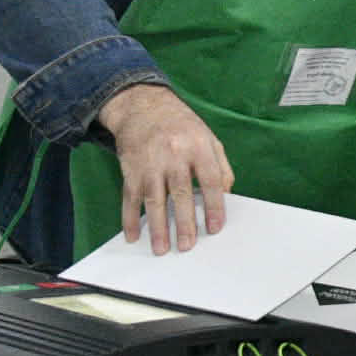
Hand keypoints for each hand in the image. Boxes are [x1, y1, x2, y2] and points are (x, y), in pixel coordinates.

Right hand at [98, 84, 233, 254]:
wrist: (143, 106)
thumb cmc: (181, 126)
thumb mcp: (209, 138)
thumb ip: (221, 166)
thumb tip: (225, 195)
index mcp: (198, 147)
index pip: (210, 181)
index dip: (214, 206)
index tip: (215, 228)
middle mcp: (174, 154)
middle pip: (181, 194)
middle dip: (185, 223)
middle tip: (187, 246)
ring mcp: (150, 162)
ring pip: (154, 199)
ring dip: (157, 226)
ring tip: (161, 248)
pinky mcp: (131, 168)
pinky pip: (130, 197)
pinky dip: (129, 218)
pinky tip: (132, 235)